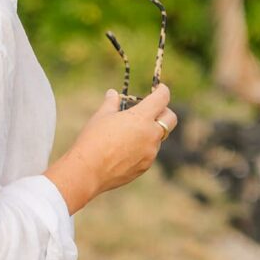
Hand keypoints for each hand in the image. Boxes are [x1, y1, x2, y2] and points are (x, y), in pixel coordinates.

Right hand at [67, 83, 175, 197]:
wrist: (88, 170)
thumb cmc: (93, 139)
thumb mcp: (102, 116)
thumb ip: (112, 103)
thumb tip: (113, 93)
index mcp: (141, 117)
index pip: (162, 98)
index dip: (162, 91)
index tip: (159, 89)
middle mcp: (151, 134)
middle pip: (171, 118)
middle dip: (164, 111)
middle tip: (152, 110)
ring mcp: (150, 152)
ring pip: (158, 137)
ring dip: (150, 131)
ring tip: (129, 132)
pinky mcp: (145, 166)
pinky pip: (149, 152)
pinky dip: (143, 147)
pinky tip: (125, 149)